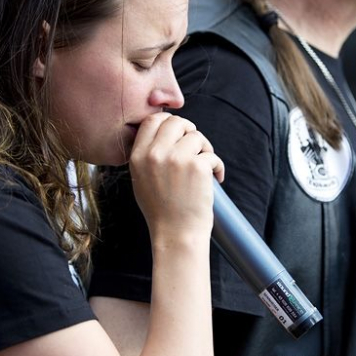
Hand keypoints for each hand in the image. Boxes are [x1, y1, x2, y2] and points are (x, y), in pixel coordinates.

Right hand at [128, 113, 223, 240]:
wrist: (176, 234)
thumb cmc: (161, 210)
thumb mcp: (141, 178)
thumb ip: (148, 153)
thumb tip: (166, 128)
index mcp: (138, 156)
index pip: (152, 120)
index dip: (168, 121)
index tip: (179, 132)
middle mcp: (155, 154)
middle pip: (176, 122)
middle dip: (189, 131)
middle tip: (196, 147)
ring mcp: (177, 159)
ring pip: (196, 136)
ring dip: (205, 149)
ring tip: (204, 168)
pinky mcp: (197, 166)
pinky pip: (212, 155)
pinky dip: (217, 166)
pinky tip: (214, 179)